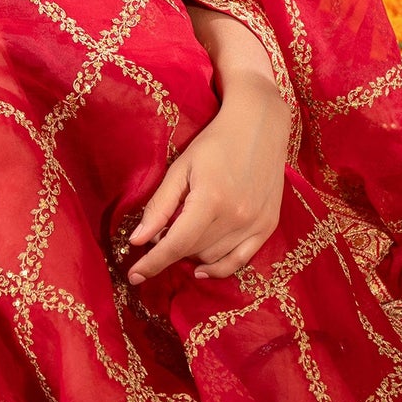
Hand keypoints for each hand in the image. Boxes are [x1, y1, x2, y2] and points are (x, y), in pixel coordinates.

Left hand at [127, 76, 288, 284]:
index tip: (133, 275)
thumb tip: (138, 240)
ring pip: (212, 257)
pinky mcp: (269, 225)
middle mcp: (237, 216)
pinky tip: (202, 269)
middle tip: (162, 229)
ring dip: (191, 253)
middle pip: (192, 251)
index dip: (152, 263)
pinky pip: (240, 260)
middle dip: (170, 247)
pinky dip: (219, 268)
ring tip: (185, 231)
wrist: (260, 125)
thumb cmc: (215, 142)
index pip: (176, 244)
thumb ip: (159, 206)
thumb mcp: (181, 168)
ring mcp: (256, 223)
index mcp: (211, 199)